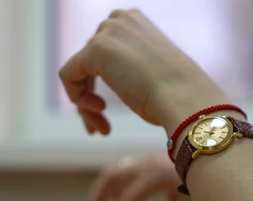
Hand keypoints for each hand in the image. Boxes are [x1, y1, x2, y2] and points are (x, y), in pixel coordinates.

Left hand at [59, 9, 228, 134]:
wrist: (185, 97)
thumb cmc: (174, 94)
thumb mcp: (147, 72)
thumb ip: (124, 69)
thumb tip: (93, 86)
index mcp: (132, 21)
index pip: (99, 55)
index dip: (96, 87)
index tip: (104, 114)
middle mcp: (118, 20)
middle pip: (86, 65)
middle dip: (89, 99)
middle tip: (101, 129)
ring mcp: (106, 33)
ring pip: (77, 73)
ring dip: (85, 106)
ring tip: (102, 128)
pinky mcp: (95, 50)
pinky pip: (68, 76)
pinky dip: (78, 98)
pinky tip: (100, 111)